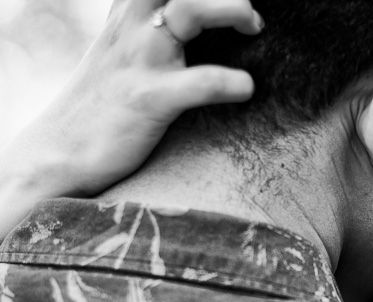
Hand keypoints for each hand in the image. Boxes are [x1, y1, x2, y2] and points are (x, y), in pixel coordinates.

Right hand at [0, 0, 262, 234]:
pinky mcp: (149, 99)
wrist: (58, 153)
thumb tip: (184, 26)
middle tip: (249, 18)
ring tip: (253, 29)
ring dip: (232, 12)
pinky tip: (245, 88)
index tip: (225, 2)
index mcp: (127, 15)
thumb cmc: (100, 105)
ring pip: (189, 11)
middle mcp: (132, 28)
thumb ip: (145, 30)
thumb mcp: (119, 53)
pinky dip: (230, 82)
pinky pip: (200, 83)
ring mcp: (140, 60)